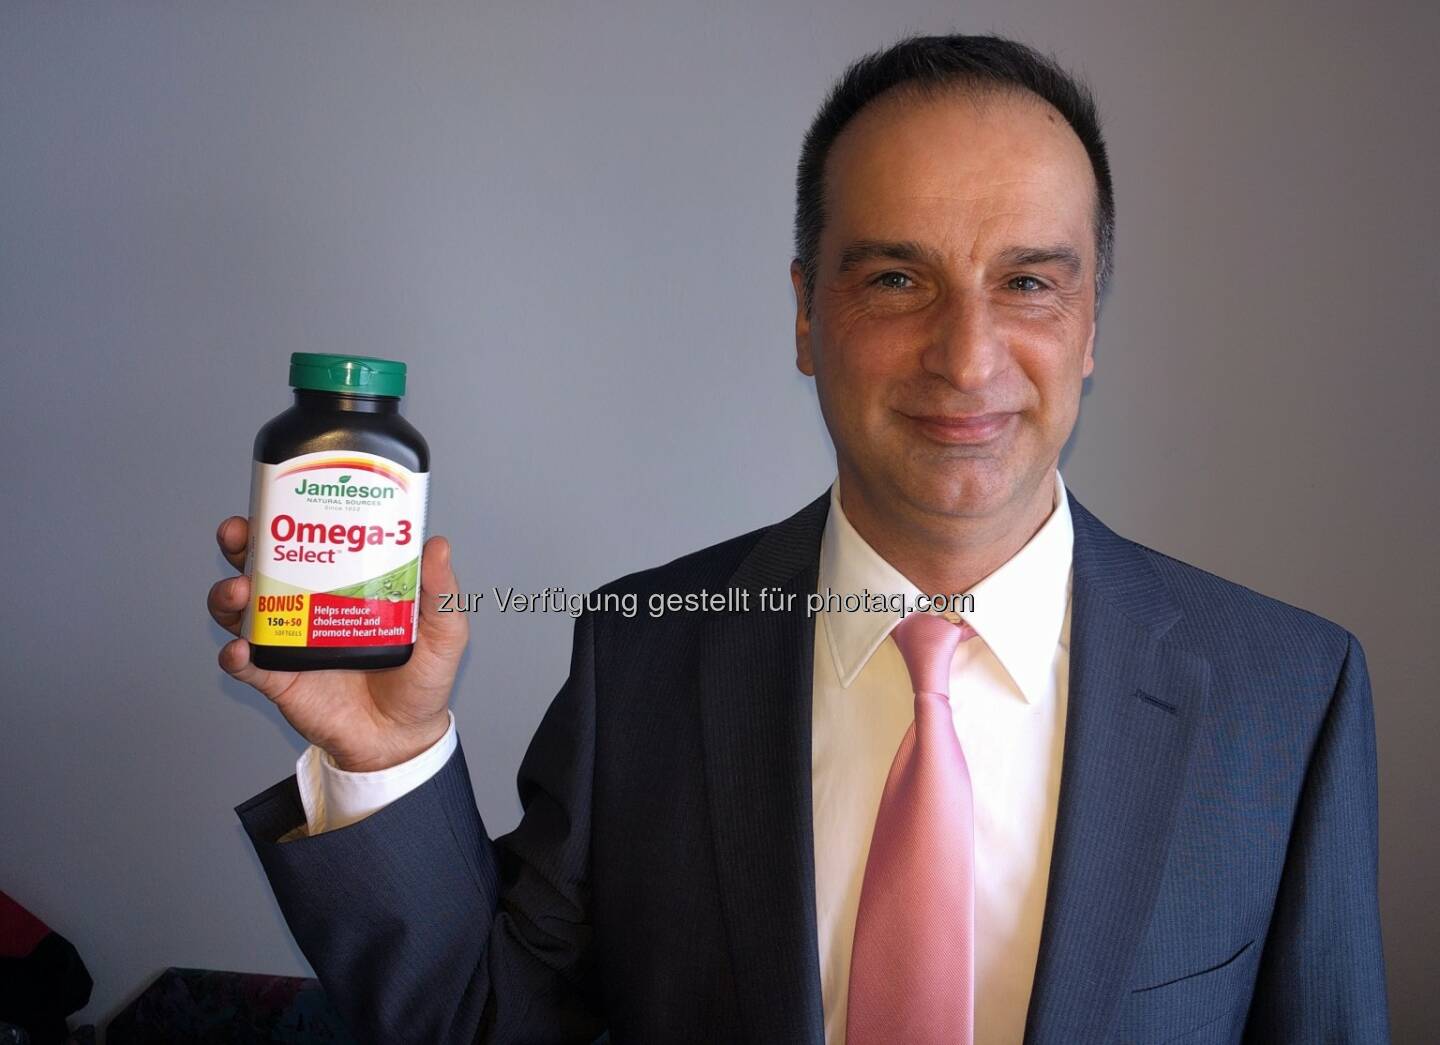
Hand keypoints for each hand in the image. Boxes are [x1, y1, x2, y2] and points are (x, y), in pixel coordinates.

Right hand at [209, 516, 468, 770]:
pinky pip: (245, 663)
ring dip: (229, 595)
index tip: (277, 498)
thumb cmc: (421, 681)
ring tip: (240, 592)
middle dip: (241, 544)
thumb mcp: (442, 633)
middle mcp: (310, 606)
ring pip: (241, 609)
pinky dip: (234, 654)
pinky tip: (240, 648)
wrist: (402, 739)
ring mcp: (290, 641)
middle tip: (240, 534)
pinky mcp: (278, 679)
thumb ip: (440, 592)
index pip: (310, 541)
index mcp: (345, 584)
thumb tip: (436, 544)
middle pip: (262, 565)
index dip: (287, 518)